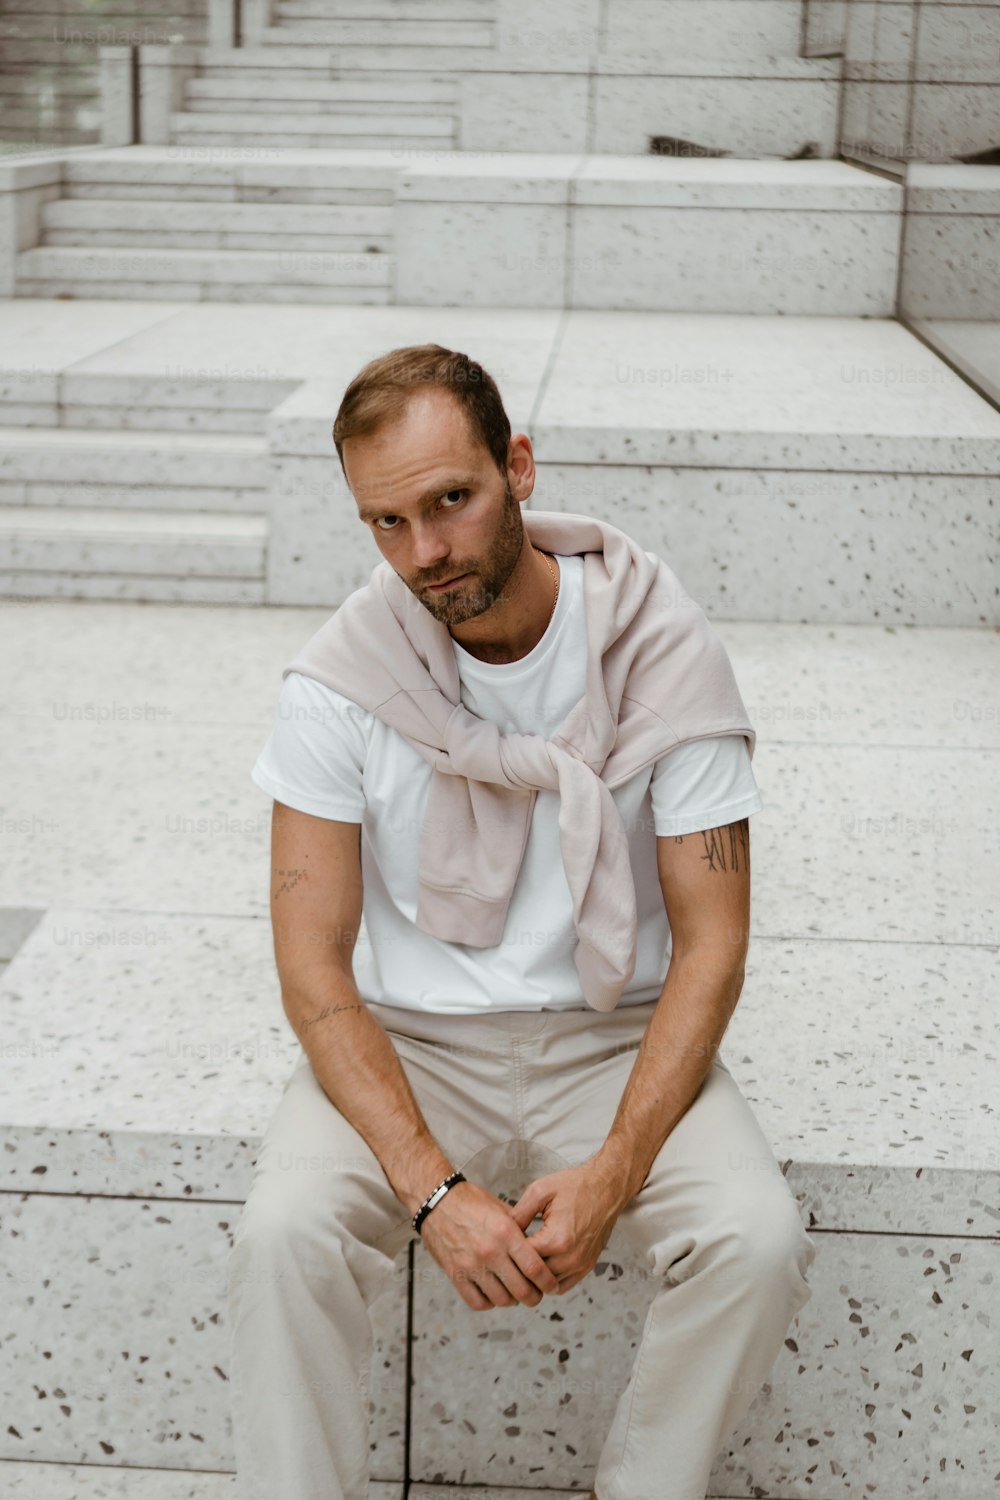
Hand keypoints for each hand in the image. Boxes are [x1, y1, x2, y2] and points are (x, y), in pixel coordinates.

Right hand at [419, 1178, 561, 1311]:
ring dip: (512, 1301)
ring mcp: (471, 1265)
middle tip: (537, 1295)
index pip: (535, 1268)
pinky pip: (478, 1302)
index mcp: (505, 1232)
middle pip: (521, 1290)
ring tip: (515, 1293)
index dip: (548, 1282)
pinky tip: (494, 1293)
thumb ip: (521, 1231)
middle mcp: (490, 1251)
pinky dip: (490, 1302)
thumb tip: (540, 1250)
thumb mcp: (502, 1209)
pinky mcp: (455, 1274)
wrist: (436, 1201)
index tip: (552, 1286)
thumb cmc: (471, 1202)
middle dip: (534, 1297)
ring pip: (502, 1299)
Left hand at [507, 1164, 623, 1295]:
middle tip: (507, 1256)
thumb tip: (503, 1232)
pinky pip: (563, 1285)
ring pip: (547, 1285)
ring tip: (523, 1260)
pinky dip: (549, 1280)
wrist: (606, 1187)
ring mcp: (580, 1265)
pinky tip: (541, 1265)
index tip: (500, 1245)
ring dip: (534, 1276)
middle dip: (519, 1267)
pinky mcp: (587, 1266)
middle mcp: (570, 1258)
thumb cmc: (575, 1186)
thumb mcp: (540, 1191)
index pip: (522, 1260)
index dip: (508, 1253)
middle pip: (534, 1277)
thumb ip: (519, 1214)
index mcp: (557, 1240)